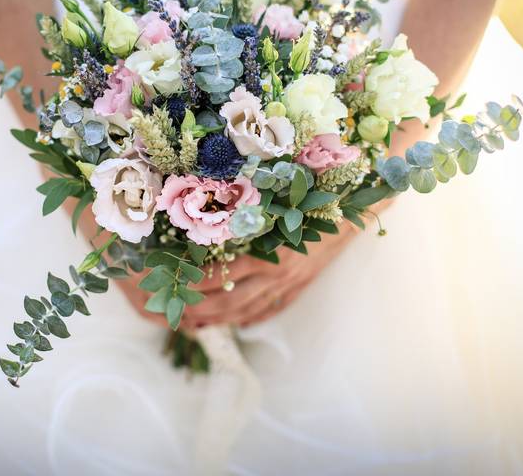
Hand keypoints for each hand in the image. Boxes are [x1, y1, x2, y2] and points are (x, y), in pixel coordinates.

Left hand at [180, 224, 357, 328]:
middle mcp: (277, 275)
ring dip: (218, 319)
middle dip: (199, 310)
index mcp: (267, 254)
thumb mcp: (272, 208)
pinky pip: (269, 310)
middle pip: (228, 301)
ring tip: (195, 323)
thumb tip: (204, 228)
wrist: (352, 211)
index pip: (220, 276)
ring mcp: (289, 285)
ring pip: (246, 311)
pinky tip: (234, 322)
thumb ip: (242, 221)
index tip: (171, 284)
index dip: (194, 283)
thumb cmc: (309, 200)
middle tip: (174, 312)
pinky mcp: (299, 289)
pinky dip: (249, 318)